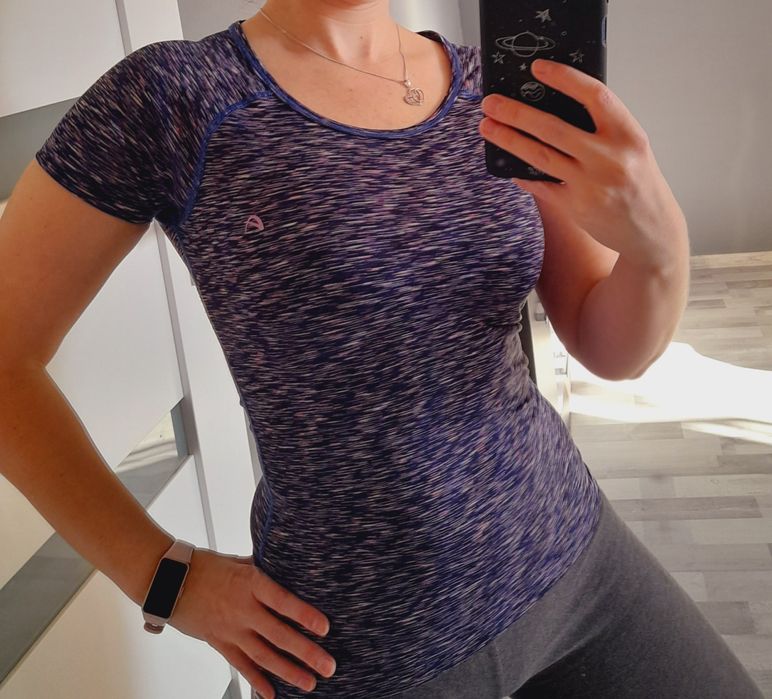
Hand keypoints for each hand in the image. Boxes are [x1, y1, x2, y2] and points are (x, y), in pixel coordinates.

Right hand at [168, 548, 336, 698]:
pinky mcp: (219, 642)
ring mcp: (231, 629)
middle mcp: (243, 609)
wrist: (169, 580)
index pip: (284, 601)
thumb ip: (263, 570)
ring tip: (309, 683)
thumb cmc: (205, 565)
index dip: (305, 615)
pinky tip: (272, 693)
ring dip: (288, 671)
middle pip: (279, 634)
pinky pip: (241, 665)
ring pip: (263, 655)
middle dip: (306, 652)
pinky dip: (257, 680)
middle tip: (328, 666)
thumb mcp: (239, 561)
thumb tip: (288, 569)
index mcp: (251, 582)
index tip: (325, 628)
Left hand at [478, 58, 686, 271]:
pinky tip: (507, 162)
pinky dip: (522, 173)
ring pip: (540, 156)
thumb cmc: (637, 180)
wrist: (650, 229)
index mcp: (628, 134)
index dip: (565, 79)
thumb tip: (555, 102)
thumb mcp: (631, 147)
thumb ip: (602, 128)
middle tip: (490, 103)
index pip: (594, 96)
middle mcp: (609, 158)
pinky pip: (540, 184)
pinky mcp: (575, 207)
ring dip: (509, 140)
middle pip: (553, 128)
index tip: (537, 68)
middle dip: (516, 113)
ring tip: (487, 127)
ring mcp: (591, 184)